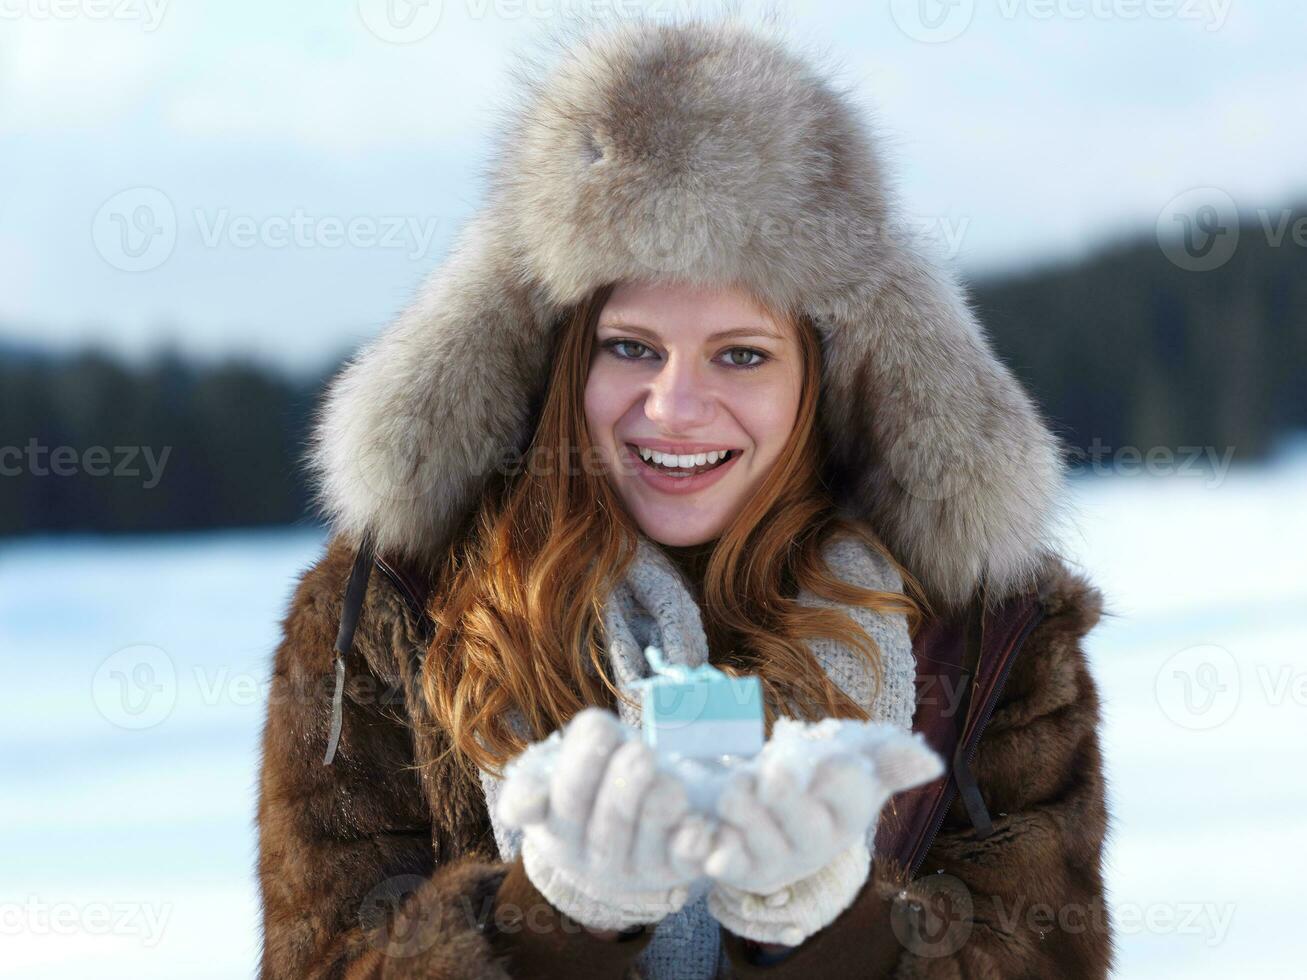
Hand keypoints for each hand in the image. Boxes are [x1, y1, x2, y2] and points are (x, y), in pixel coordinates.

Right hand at [498, 707, 714, 929]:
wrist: (618, 832)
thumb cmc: (585, 785)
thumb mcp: (552, 773)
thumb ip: (536, 775)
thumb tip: (537, 793)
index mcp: (554, 823)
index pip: (558, 801)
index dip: (578, 768)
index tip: (601, 727)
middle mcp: (591, 853)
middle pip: (607, 821)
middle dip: (625, 785)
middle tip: (640, 753)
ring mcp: (634, 866)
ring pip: (646, 841)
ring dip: (657, 809)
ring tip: (669, 781)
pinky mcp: (673, 870)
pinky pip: (683, 863)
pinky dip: (691, 844)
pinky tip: (697, 824)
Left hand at [705, 717, 942, 945]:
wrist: (756, 795)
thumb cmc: (813, 774)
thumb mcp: (849, 755)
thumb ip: (885, 756)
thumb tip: (930, 761)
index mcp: (844, 815)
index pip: (852, 803)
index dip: (847, 785)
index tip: (844, 760)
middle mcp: (811, 844)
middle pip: (806, 829)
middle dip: (792, 800)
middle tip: (777, 768)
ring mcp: (770, 857)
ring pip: (758, 843)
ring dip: (745, 815)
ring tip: (733, 785)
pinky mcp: (731, 862)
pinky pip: (718, 859)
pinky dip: (704, 848)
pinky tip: (696, 832)